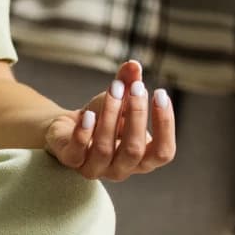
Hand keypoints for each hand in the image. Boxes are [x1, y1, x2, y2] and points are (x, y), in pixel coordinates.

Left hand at [41, 59, 176, 180]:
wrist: (69, 127)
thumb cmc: (103, 117)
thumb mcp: (120, 99)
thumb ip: (129, 83)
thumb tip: (134, 65)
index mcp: (142, 160)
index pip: (164, 152)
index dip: (165, 124)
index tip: (160, 93)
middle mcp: (122, 169)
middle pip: (134, 150)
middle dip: (136, 115)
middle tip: (136, 87)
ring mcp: (96, 169)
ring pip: (105, 148)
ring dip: (110, 115)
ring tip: (114, 88)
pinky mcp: (71, 161)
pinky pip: (77, 152)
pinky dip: (83, 133)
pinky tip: (88, 114)